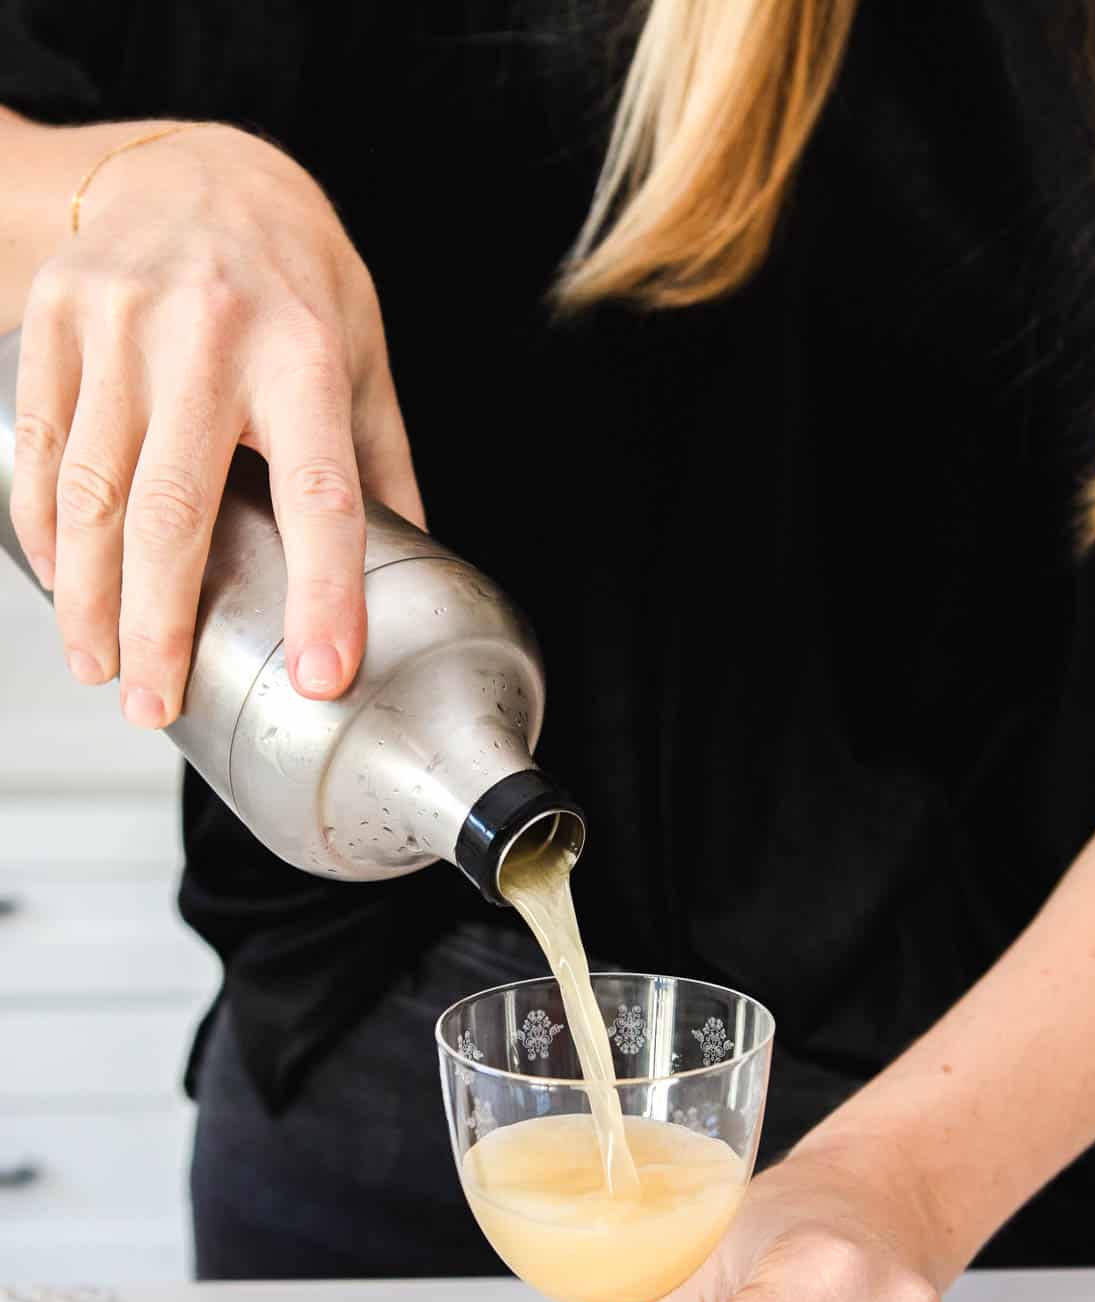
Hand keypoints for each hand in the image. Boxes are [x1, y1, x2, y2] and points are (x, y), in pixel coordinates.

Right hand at [8, 122, 422, 726]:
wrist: (191, 166)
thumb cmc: (291, 278)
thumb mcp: (360, 355)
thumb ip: (381, 465)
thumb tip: (419, 571)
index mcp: (304, 354)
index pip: (322, 495)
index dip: (325, 593)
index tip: (321, 676)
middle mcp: (208, 334)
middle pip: (175, 510)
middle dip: (161, 625)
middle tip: (156, 706)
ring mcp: (120, 323)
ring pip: (92, 490)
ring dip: (88, 598)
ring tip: (103, 670)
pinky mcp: (57, 319)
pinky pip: (40, 448)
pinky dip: (45, 531)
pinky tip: (64, 586)